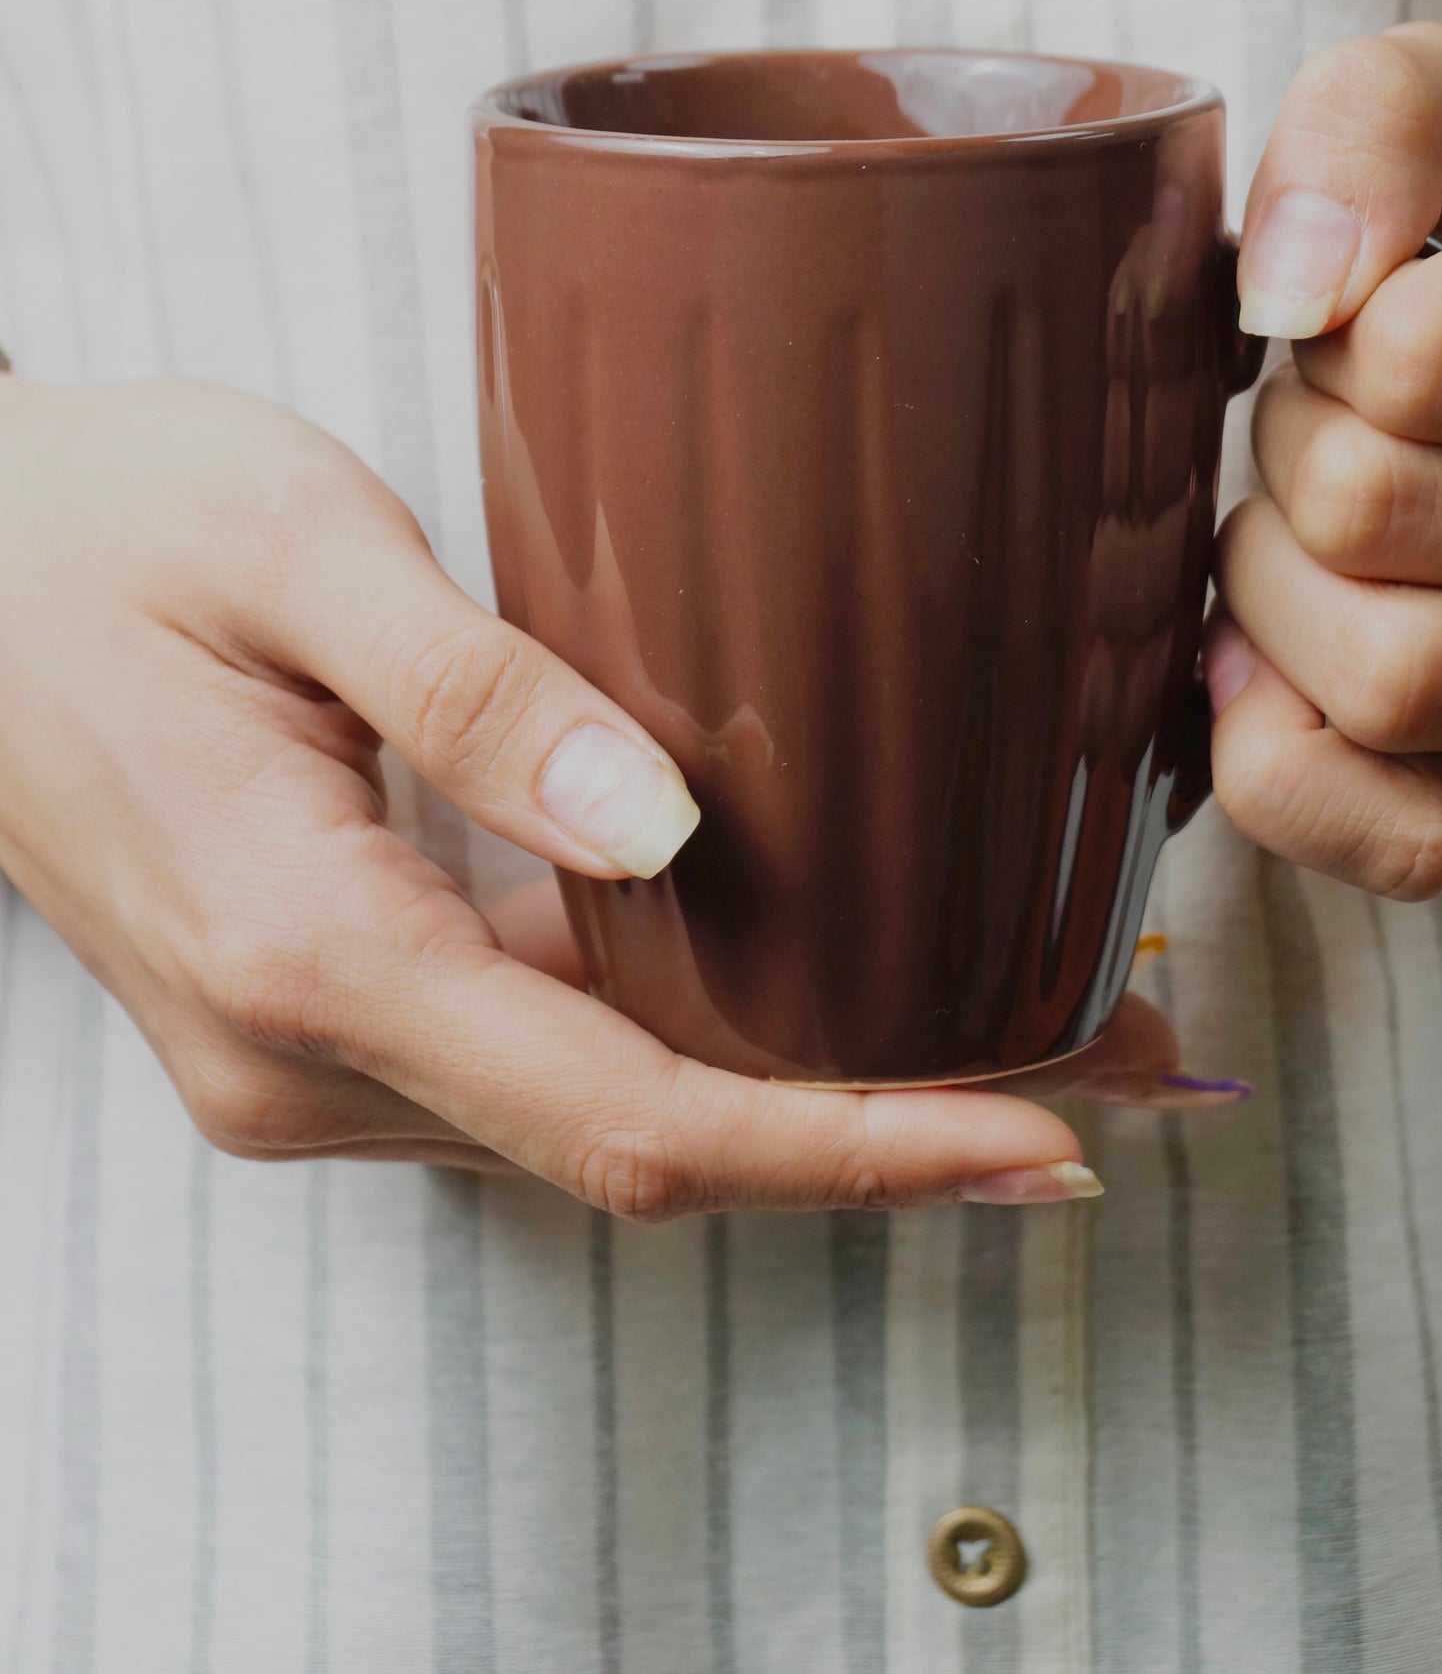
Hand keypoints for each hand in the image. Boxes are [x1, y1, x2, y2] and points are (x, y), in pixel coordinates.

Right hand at [0, 377, 1207, 1216]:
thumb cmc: (100, 525)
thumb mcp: (290, 545)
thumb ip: (470, 689)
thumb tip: (667, 828)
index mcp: (301, 946)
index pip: (628, 1116)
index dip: (853, 1146)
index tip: (1037, 1139)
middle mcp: (300, 1056)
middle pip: (645, 1147)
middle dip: (885, 1125)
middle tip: (1109, 1061)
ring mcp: (300, 1057)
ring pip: (601, 1121)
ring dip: (808, 1090)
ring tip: (1013, 1016)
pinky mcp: (319, 1015)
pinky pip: (540, 1066)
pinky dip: (699, 1047)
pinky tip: (813, 985)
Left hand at [1208, 22, 1441, 893]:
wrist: (1439, 329)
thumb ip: (1382, 123)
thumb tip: (1299, 290)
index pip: (1405, 360)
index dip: (1356, 336)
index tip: (1379, 325)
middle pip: (1359, 508)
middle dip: (1299, 443)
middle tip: (1338, 424)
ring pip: (1378, 677)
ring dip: (1282, 585)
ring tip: (1324, 534)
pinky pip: (1381, 829)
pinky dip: (1276, 741)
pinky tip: (1272, 660)